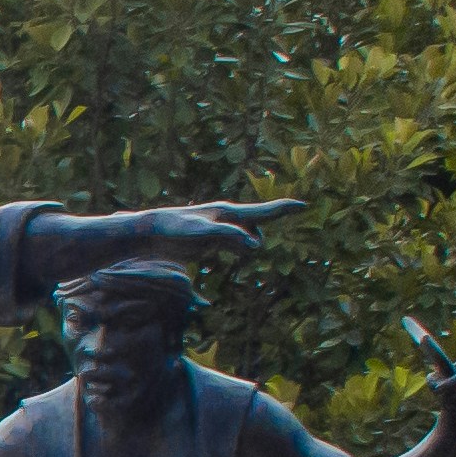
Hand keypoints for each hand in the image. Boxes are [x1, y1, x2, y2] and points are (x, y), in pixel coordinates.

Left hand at [119, 197, 302, 267]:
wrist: (151, 230)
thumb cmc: (174, 229)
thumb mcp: (202, 232)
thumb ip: (228, 236)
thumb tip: (255, 244)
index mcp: (228, 213)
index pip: (262, 211)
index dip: (284, 209)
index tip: (304, 204)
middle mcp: (227, 218)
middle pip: (258, 224)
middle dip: (263, 231)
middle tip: (260, 229)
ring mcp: (220, 228)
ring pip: (247, 237)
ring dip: (248, 245)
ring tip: (221, 246)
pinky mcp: (211, 239)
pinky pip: (235, 243)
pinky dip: (240, 248)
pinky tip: (239, 252)